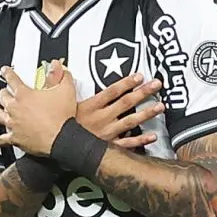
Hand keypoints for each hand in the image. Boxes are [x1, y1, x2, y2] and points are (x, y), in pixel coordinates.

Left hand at [0, 60, 77, 156]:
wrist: (60, 138)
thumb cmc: (61, 117)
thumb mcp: (66, 90)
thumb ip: (63, 77)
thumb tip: (61, 69)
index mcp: (24, 95)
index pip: (12, 79)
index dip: (8, 73)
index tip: (4, 71)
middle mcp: (15, 108)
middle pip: (3, 97)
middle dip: (3, 92)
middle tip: (4, 91)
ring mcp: (13, 123)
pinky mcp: (15, 138)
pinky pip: (2, 140)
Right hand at [22, 65, 162, 148]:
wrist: (57, 151)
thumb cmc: (56, 126)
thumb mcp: (56, 102)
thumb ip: (57, 82)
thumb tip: (56, 65)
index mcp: (90, 107)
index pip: (112, 91)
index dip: (126, 83)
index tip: (139, 76)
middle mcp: (101, 119)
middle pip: (126, 103)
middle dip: (143, 93)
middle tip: (157, 84)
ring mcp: (106, 133)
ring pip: (130, 122)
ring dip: (146, 114)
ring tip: (160, 106)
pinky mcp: (108, 147)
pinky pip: (127, 144)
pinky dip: (140, 141)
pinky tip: (152, 135)